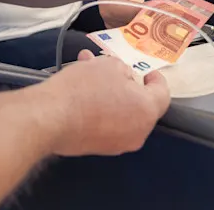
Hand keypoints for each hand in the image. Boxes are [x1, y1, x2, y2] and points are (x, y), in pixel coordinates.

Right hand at [38, 50, 170, 157]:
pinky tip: (80, 89)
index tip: (148, 72)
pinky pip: (105, 123)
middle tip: (113, 68)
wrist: (51, 119)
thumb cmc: (83, 90)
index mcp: (146, 111)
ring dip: (109, 93)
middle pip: (140, 105)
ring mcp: (117, 144)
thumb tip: (124, 76)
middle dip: (127, 84)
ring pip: (120, 113)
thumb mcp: (109, 65)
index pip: (162, 94)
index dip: (156, 79)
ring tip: (90, 71)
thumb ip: (123, 70)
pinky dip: (99, 107)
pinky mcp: (97, 148)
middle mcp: (137, 132)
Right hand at [93, 0, 178, 26]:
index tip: (179, 15)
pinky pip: (141, 32)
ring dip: (160, 27)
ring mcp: (117, 27)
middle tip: (185, 21)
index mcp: (112, 6)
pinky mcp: (123, 29)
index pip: (139, 16)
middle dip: (163, 24)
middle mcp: (112, 21)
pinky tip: (168, 23)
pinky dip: (154, 28)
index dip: (160, 16)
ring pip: (143, 33)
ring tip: (179, 22)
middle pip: (142, 28)